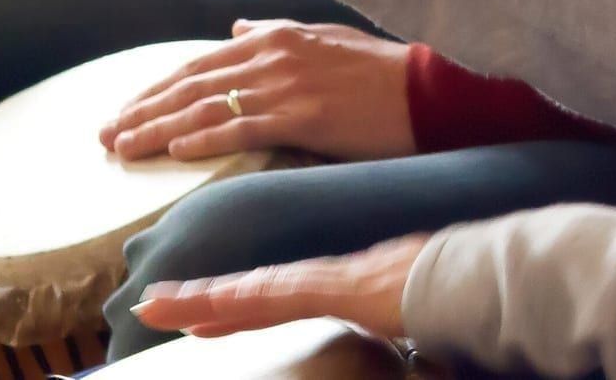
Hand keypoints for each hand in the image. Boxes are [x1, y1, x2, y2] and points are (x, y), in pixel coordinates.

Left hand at [99, 20, 416, 162]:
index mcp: (275, 35)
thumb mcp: (323, 38)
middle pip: (192, 83)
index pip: (201, 62)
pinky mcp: (303, 114)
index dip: (157, 87)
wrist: (423, 90)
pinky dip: (203, 137)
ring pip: (205, 105)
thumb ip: (275, 31)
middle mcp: (273, 53)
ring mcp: (286, 83)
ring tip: (124, 148)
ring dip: (157, 128)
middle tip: (105, 134)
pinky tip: (175, 151)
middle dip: (143, 109)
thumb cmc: (377, 70)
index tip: (126, 109)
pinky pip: (241, 126)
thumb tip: (235, 27)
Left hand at [133, 234, 427, 339]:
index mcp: (335, 285)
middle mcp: (319, 278)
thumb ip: (389, 321)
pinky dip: (232, 305)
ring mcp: (319, 281)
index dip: (230, 303)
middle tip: (151, 302)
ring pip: (247, 292)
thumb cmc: (444, 294)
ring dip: (200, 300)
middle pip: (248, 291)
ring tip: (157, 306)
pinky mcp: (323, 291)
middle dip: (199, 298)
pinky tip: (202, 314)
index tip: (193, 311)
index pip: (271, 297)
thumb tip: (398, 339)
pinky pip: (268, 301)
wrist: (464, 275)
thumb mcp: (406, 312)